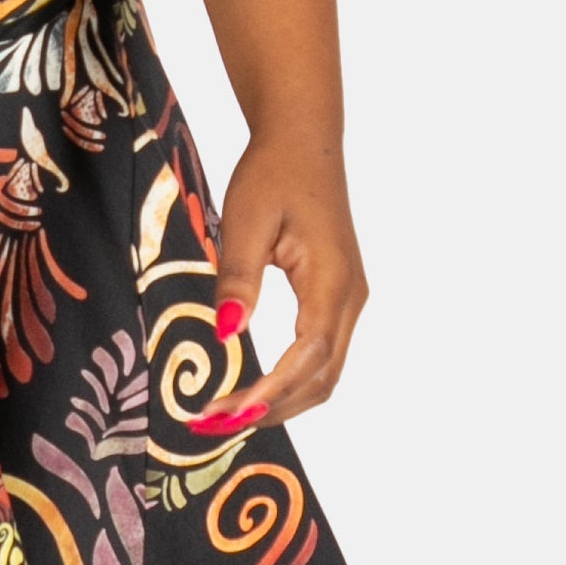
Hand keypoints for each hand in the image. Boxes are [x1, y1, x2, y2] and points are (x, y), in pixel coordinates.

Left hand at [200, 129, 367, 433]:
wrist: (303, 140)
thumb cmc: (273, 174)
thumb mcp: (244, 221)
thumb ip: (237, 278)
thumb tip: (224, 334)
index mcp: (331, 279)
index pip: (307, 356)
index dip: (270, 392)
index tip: (228, 413)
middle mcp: (350, 296)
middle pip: (322, 378)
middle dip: (273, 408)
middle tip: (215, 423)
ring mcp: (349, 298)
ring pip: (327, 373)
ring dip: (282, 400)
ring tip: (230, 413)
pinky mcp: (339, 296)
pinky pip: (323, 354)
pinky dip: (292, 381)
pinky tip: (254, 387)